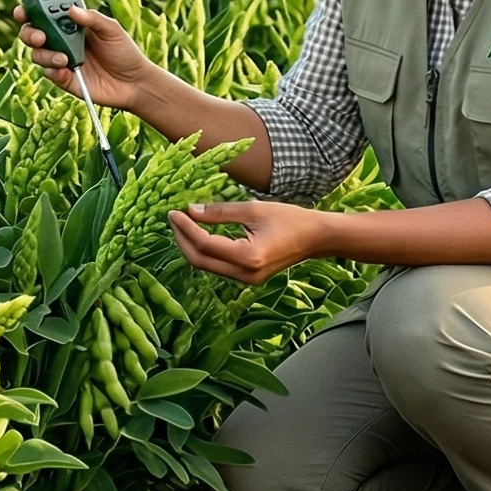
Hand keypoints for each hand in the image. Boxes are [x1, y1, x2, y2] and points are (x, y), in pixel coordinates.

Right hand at [10, 2, 151, 108]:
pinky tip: (65, 70)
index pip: (43, 13)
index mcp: (70, 23)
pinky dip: (54, 72)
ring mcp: (61, 60)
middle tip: (40, 36)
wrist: (134, 83)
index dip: (29, 10)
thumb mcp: (112, 29)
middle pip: (32, 34)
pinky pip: (49, 74)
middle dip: (30, 33)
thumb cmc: (124, 51)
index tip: (22, 11)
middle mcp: (61, 40)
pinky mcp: (64, 80)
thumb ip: (92, 18)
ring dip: (45, 55)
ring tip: (63, 58)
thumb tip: (71, 9)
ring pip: (37, 55)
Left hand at [171, 200, 333, 285]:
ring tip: (182, 223)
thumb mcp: (253, 209)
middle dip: (182, 239)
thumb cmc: (289, 219)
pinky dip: (204, 251)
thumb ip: (220, 212)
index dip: (185, 228)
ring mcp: (246, 280)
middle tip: (174, 217)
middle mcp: (245, 275)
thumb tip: (191, 210)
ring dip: (191, 246)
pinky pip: (217, 267)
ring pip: (206, 266)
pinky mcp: (247, 278)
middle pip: (200, 261)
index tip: (174, 212)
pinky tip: (198, 234)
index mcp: (248, 257)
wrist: (316, 238)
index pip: (205, 244)